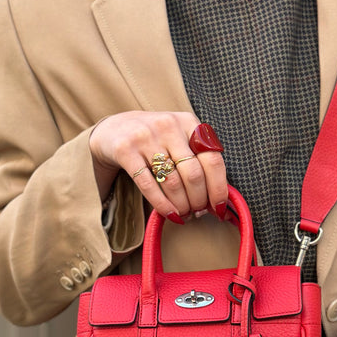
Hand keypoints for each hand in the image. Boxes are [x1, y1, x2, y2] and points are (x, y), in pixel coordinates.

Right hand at [89, 111, 227, 220]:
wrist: (116, 128)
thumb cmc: (157, 139)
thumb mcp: (180, 138)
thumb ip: (200, 160)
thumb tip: (220, 200)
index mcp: (188, 122)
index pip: (213, 159)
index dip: (219, 188)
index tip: (219, 207)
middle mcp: (168, 125)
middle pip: (193, 174)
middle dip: (199, 200)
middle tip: (197, 212)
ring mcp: (145, 136)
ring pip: (172, 182)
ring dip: (182, 205)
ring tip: (184, 214)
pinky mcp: (125, 150)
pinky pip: (148, 185)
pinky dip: (162, 205)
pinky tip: (170, 214)